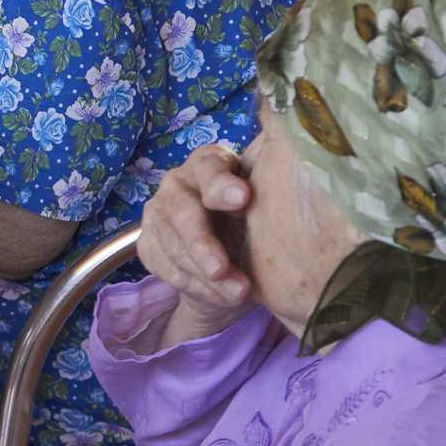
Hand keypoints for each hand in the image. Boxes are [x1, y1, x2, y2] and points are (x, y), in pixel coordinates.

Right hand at [138, 144, 259, 341]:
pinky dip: (193, 285)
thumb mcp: (270, 203)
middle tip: (222, 270)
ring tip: (237, 293)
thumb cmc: (258, 225)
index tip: (243, 199)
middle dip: (202, 243)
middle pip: (182, 211)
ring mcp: (159, 213)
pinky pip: (163, 267)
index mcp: (210, 164)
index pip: (208, 167)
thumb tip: (297, 150)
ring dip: (203, 274)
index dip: (221, 185)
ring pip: (172, 244)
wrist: (235, 266)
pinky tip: (219, 295)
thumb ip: (276, 180)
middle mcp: (179, 183)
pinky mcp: (148, 243)